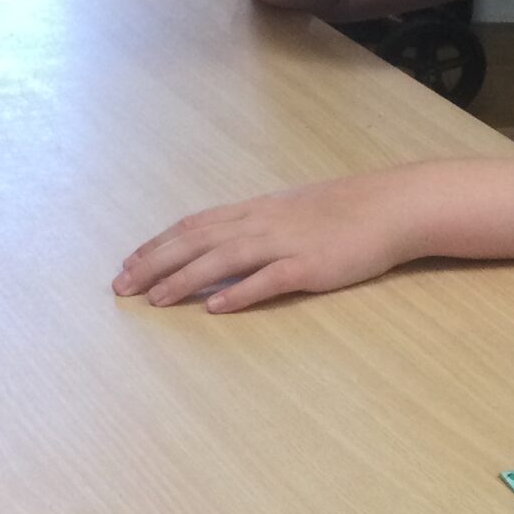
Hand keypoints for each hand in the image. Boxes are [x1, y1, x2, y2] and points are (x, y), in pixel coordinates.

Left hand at [114, 169, 423, 312]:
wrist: (392, 206)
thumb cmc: (345, 211)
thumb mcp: (292, 211)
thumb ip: (258, 227)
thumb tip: (225, 245)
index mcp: (255, 211)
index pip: (194, 225)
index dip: (158, 244)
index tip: (128, 264)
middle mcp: (262, 223)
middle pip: (197, 241)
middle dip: (156, 263)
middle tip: (122, 287)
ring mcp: (285, 244)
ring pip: (224, 259)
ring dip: (185, 279)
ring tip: (156, 300)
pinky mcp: (310, 267)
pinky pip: (269, 280)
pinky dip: (239, 293)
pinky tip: (214, 307)